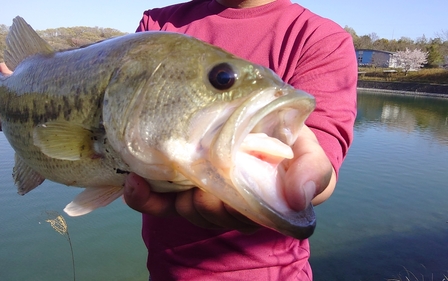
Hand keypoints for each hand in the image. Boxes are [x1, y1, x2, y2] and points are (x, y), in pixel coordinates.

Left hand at [123, 125, 335, 232]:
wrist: (261, 112)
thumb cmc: (289, 138)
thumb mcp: (309, 150)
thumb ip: (312, 171)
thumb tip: (298, 198)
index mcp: (267, 202)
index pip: (252, 222)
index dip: (236, 215)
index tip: (224, 200)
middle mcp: (235, 204)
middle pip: (215, 217)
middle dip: (205, 207)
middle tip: (199, 189)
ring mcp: (206, 193)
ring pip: (187, 211)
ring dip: (173, 201)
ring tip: (157, 180)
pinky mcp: (182, 184)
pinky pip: (160, 201)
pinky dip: (144, 198)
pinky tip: (135, 182)